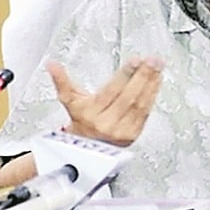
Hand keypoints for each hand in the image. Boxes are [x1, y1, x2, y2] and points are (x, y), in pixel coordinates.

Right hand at [46, 56, 163, 145]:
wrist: (86, 149)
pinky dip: (153, 95)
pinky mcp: (133, 134)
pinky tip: (157, 81)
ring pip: (140, 104)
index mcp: (90, 113)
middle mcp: (106, 123)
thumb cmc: (80, 121)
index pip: (111, 91)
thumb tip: (52, 64)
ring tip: (157, 66)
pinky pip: (146, 112)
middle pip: (128, 97)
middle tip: (152, 60)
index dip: (124, 75)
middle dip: (142, 76)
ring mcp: (121, 130)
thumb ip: (62, 81)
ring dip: (151, 83)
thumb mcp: (70, 101)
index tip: (135, 60)